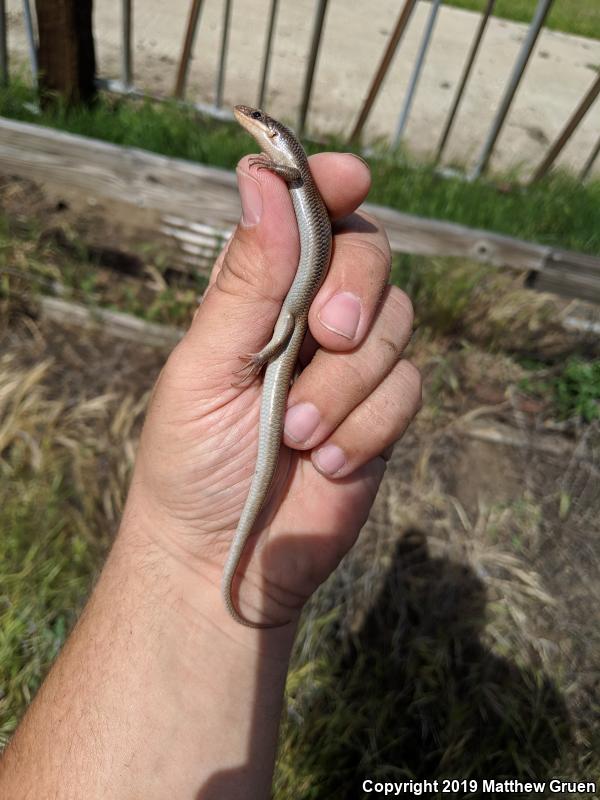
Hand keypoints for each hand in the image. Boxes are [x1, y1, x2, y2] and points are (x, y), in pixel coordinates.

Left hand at [126, 152, 420, 628]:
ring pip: (396, 324)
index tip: (350, 178)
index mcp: (258, 293)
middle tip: (326, 334)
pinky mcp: (382, 413)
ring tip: (296, 432)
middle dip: (355, 289)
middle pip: (370, 253)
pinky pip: (410, 388)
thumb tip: (262, 176)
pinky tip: (327, 461)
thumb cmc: (193, 459)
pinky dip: (369, 425)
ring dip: (348, 382)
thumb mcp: (206, 366)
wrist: (224, 553)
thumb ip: (246, 281)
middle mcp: (310, 318)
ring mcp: (351, 365)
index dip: (330, 187)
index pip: (306, 217)